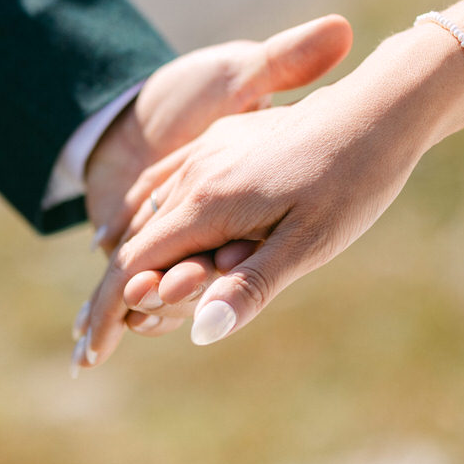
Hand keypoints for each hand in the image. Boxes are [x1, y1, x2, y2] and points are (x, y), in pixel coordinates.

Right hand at [73, 16, 351, 356]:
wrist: (381, 107)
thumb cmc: (353, 180)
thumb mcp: (309, 243)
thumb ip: (250, 286)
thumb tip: (200, 333)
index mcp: (207, 202)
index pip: (136, 267)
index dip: (108, 313)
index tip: (88, 356)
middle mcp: (195, 175)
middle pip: (133, 245)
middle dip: (106, 297)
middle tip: (82, 348)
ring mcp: (207, 154)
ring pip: (147, 213)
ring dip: (121, 260)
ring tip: (107, 304)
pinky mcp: (225, 142)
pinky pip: (165, 182)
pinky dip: (140, 216)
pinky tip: (131, 228)